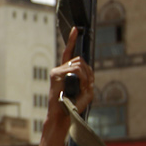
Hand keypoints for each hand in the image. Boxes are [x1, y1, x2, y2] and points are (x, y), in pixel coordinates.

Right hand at [35, 29, 93, 145]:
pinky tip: (81, 86)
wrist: (62, 116)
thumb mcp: (86, 92)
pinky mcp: (56, 75)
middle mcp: (59, 70)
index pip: (69, 53)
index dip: (72, 40)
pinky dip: (82, 77)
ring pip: (78, 64)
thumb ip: (88, 81)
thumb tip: (89, 74)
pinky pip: (74, 69)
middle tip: (88, 85)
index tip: (76, 29)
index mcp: (65, 72)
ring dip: (86, 75)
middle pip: (79, 60)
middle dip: (88, 71)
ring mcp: (57, 71)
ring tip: (84, 88)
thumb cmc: (72, 106)